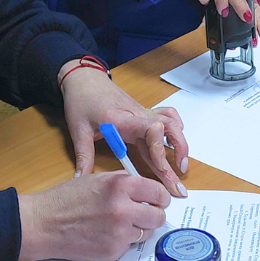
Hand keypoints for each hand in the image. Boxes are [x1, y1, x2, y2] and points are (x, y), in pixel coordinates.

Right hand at [17, 172, 169, 260]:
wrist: (44, 223)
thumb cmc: (67, 198)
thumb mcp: (97, 178)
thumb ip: (123, 181)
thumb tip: (144, 188)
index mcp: (121, 185)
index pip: (158, 192)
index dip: (160, 197)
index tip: (158, 200)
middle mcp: (123, 209)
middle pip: (158, 216)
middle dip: (153, 214)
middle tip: (144, 214)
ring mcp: (119, 233)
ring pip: (146, 233)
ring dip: (139, 228)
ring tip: (120, 223)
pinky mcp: (113, 252)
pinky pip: (129, 246)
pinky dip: (122, 241)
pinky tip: (105, 234)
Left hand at [59, 64, 188, 197]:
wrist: (85, 78)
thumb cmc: (81, 101)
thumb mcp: (78, 130)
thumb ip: (83, 157)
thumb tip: (80, 180)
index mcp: (122, 119)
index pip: (151, 130)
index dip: (159, 150)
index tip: (161, 168)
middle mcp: (137, 115)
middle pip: (166, 131)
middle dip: (176, 156)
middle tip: (177, 182)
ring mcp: (143, 112)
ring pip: (171, 123)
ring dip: (180, 143)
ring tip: (181, 166)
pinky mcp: (143, 112)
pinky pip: (167, 116)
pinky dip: (175, 128)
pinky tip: (174, 142)